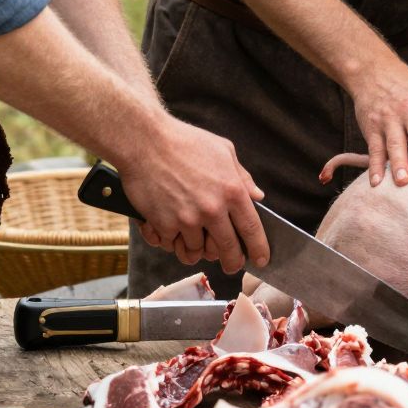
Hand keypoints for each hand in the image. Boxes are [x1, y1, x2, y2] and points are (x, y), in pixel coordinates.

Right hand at [116, 115, 269, 274]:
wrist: (145, 142)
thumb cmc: (185, 142)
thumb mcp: (224, 151)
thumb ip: (242, 177)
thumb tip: (257, 197)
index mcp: (232, 191)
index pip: (252, 228)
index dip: (259, 248)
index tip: (261, 259)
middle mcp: (212, 209)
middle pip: (227, 248)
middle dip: (232, 262)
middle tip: (232, 265)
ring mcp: (187, 219)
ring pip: (197, 251)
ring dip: (197, 252)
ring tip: (197, 247)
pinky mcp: (164, 225)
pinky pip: (171, 245)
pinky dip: (172, 243)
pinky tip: (171, 234)